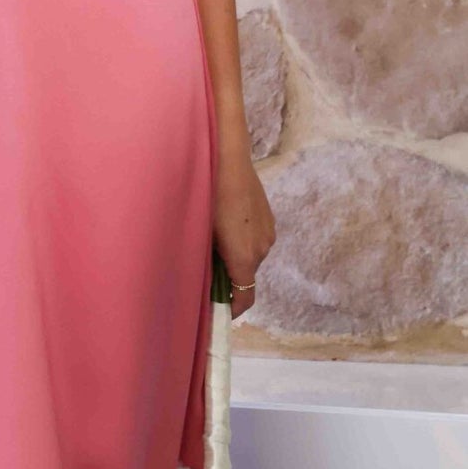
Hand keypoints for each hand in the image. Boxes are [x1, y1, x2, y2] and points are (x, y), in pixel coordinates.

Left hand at [213, 138, 274, 316]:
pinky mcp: (268, 218)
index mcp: (245, 256)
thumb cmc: (206, 193)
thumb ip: (204, 262)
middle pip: (245, 277)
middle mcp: (262, 248)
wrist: (226, 155)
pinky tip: (222, 225)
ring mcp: (268, 232)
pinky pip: (254, 240)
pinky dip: (240, 242)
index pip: (245, 298)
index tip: (215, 313)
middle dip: (227, 280)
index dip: (231, 310)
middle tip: (201, 270)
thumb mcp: (199, 232)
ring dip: (233, 258)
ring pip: (250, 257)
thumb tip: (201, 282)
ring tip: (209, 242)